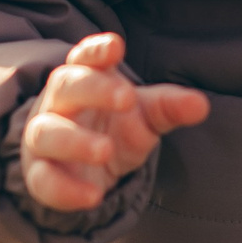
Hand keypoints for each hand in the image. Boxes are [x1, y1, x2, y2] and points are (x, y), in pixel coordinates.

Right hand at [21, 33, 207, 213]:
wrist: (86, 166)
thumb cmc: (116, 125)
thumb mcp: (146, 115)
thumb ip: (169, 107)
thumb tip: (201, 105)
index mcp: (85, 76)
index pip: (85, 56)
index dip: (97, 50)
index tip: (116, 47)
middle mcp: (59, 102)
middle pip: (66, 86)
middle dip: (94, 89)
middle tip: (126, 98)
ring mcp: (44, 137)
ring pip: (47, 133)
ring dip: (75, 141)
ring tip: (105, 150)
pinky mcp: (40, 173)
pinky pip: (44, 180)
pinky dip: (66, 189)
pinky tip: (93, 195)